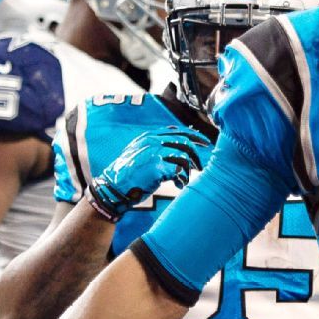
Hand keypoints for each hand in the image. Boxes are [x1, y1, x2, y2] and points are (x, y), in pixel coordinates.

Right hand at [87, 126, 210, 220]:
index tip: (204, 142)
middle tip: (201, 165)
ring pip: (184, 156)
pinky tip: (179, 185)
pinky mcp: (157, 168)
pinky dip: (182, 179)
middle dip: (197, 153)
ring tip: (185, 179)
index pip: (177, 131)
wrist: (114, 187)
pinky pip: (179, 171)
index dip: (193, 136)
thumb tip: (176, 142)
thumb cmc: (127, 173)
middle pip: (185, 141)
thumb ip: (154, 145)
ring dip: (189, 169)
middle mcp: (153, 142)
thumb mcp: (137, 152)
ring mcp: (155, 153)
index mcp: (149, 136)